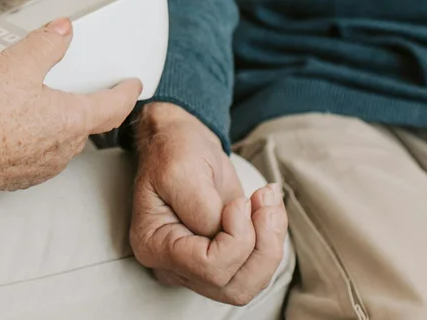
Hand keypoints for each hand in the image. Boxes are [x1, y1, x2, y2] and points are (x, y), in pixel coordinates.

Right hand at [0, 18, 140, 196]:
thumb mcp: (20, 62)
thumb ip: (47, 42)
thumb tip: (63, 29)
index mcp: (72, 120)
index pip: (113, 107)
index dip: (126, 93)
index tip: (133, 85)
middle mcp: (62, 149)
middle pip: (86, 124)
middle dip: (85, 106)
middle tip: (78, 88)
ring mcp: (40, 167)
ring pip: (59, 141)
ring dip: (54, 124)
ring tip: (35, 103)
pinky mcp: (16, 177)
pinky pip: (34, 155)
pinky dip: (30, 139)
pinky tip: (10, 126)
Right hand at [130, 102, 287, 305]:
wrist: (182, 140)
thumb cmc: (175, 150)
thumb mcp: (182, 171)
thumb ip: (203, 210)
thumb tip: (229, 234)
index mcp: (155, 245)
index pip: (208, 267)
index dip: (236, 239)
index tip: (240, 203)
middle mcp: (176, 265)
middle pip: (231, 286)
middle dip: (261, 247)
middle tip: (264, 203)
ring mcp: (200, 265)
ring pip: (249, 283)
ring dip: (270, 243)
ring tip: (267, 202)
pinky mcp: (223, 257)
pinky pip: (257, 266)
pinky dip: (272, 238)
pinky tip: (267, 207)